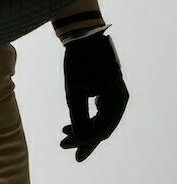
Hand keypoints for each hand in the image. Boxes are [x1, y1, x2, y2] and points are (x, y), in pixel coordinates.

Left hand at [60, 32, 128, 161]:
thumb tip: (79, 140)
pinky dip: (85, 118)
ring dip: (83, 128)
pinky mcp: (106, 90)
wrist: (82, 35)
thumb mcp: (75, 89)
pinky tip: (70, 124)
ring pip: (100, 120)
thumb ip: (78, 115)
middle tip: (65, 146)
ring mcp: (114, 95)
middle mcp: (119, 99)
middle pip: (102, 127)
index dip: (85, 141)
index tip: (68, 148)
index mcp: (117, 99)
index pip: (102, 128)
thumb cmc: (79, 60)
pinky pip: (98, 111)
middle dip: (84, 138)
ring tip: (64, 134)